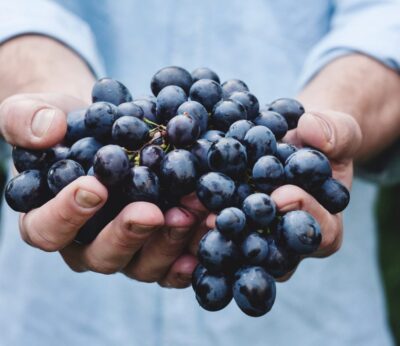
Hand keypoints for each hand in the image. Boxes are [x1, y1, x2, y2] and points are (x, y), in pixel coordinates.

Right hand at [0, 93, 207, 287]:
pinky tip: (209, 231)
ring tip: (192, 212)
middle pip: (102, 256)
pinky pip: (174, 263)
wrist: (107, 129)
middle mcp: (88, 244)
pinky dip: (193, 252)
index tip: (94, 187)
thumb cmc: (67, 126)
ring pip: (144, 265)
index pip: (48, 229)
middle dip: (128, 234)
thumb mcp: (35, 112)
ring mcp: (127, 250)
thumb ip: (26, 119)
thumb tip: (47, 131)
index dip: (67, 214)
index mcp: (49, 220)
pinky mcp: (158, 247)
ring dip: (169, 242)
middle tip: (151, 211)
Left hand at [200, 110, 361, 280]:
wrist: (293, 141)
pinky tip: (176, 204)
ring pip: (237, 248)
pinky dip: (195, 219)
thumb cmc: (320, 141)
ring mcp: (257, 238)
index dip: (303, 214)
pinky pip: (215, 230)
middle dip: (247, 234)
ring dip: (212, 232)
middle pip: (271, 252)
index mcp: (323, 226)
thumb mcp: (338, 131)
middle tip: (221, 218)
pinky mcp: (231, 227)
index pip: (320, 233)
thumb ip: (335, 132)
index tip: (282, 194)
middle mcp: (287, 243)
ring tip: (190, 211)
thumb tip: (312, 130)